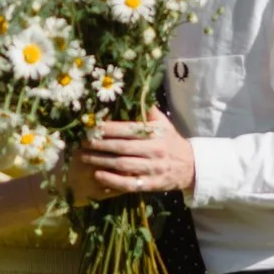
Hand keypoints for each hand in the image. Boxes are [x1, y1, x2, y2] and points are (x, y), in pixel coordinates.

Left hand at [71, 110, 196, 201]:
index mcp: (155, 134)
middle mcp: (154, 150)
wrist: (190, 167)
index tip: (91, 126)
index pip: (127, 129)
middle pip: (121, 147)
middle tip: (82, 142)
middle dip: (99, 144)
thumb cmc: (170, 141)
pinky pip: (129, 183)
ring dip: (101, 161)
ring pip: (122, 164)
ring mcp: (152, 169)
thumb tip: (136, 90)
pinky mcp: (151, 184)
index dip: (108, 128)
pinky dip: (112, 180)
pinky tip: (98, 175)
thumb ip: (148, 110)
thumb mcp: (164, 124)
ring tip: (84, 157)